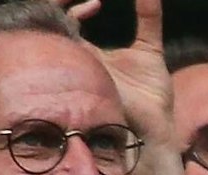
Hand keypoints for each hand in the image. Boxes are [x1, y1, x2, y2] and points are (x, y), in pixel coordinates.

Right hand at [70, 0, 188, 174]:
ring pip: (54, 29)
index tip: (96, 0)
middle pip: (52, 21)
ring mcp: (74, 65)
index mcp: (88, 52)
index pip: (67, 18)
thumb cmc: (151, 97)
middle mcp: (76, 58)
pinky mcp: (81, 72)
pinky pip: (68, 43)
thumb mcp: (149, 48)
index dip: (72, 2)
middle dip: (58, 1)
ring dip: (60, 6)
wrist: (155, 129)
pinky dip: (73, 20)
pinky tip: (90, 7)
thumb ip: (148, 18)